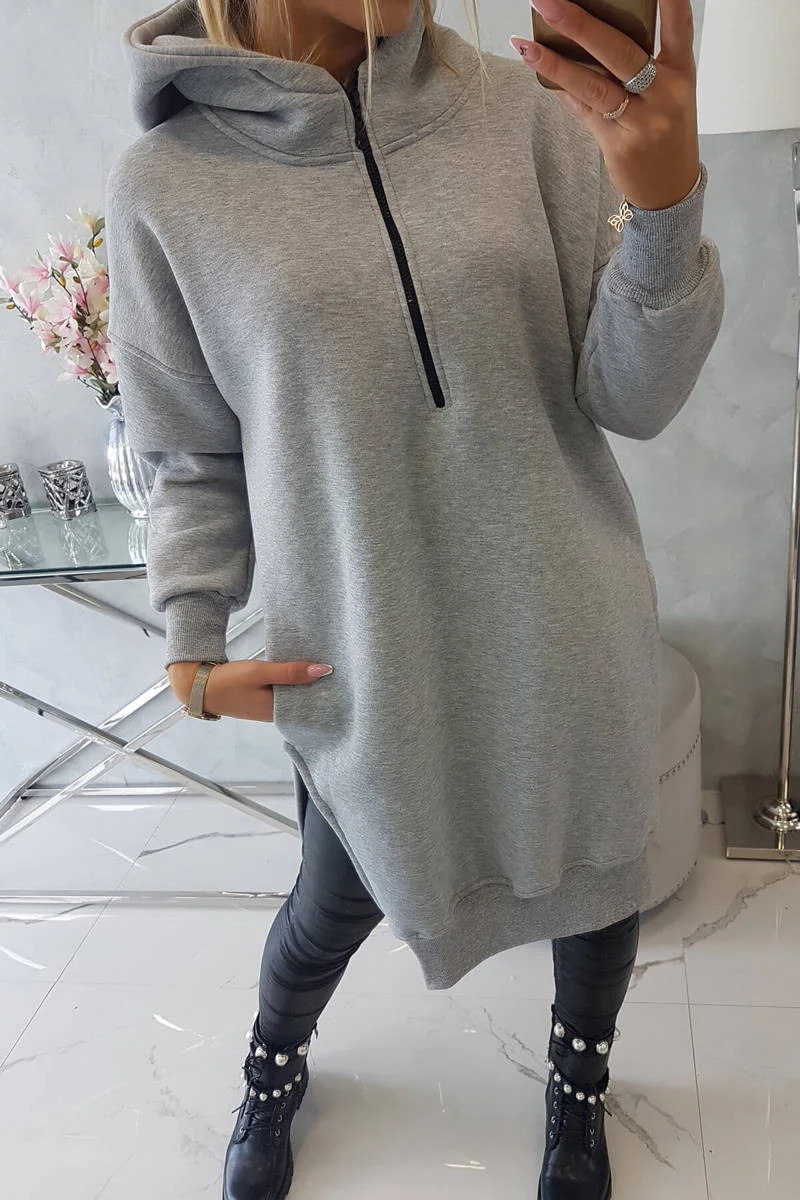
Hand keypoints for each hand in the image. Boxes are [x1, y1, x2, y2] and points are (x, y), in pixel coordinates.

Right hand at [166, 659, 332, 722]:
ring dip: (305, 684)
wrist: (199, 686)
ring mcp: (268, 709)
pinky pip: (284, 694)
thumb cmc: (230, 681)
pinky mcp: (261, 701)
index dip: (329, 694)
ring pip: (294, 697)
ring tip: (326, 667)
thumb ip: (291, 672)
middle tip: (342, 669)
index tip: (347, 680)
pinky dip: (292, 683)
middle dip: (320, 687)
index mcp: (277, 712)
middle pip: (304, 701)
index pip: (312, 706)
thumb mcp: (261, 672)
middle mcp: (276, 714)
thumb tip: (324, 671)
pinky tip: (301, 670)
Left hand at [511, 0, 700, 209]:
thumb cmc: (665, 132)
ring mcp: (642, 122)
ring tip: (525, 46)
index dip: (669, 0)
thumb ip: (641, 64)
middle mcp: (665, 94)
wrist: (670, 191)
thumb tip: (587, 33)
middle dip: (580, 24)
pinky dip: (562, 91)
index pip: (678, 26)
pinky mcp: (619, 145)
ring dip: (556, 63)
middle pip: (619, 52)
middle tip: (549, 2)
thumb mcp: (667, 93)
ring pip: (594, 86)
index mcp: (681, 72)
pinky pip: (584, 111)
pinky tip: (539, 71)